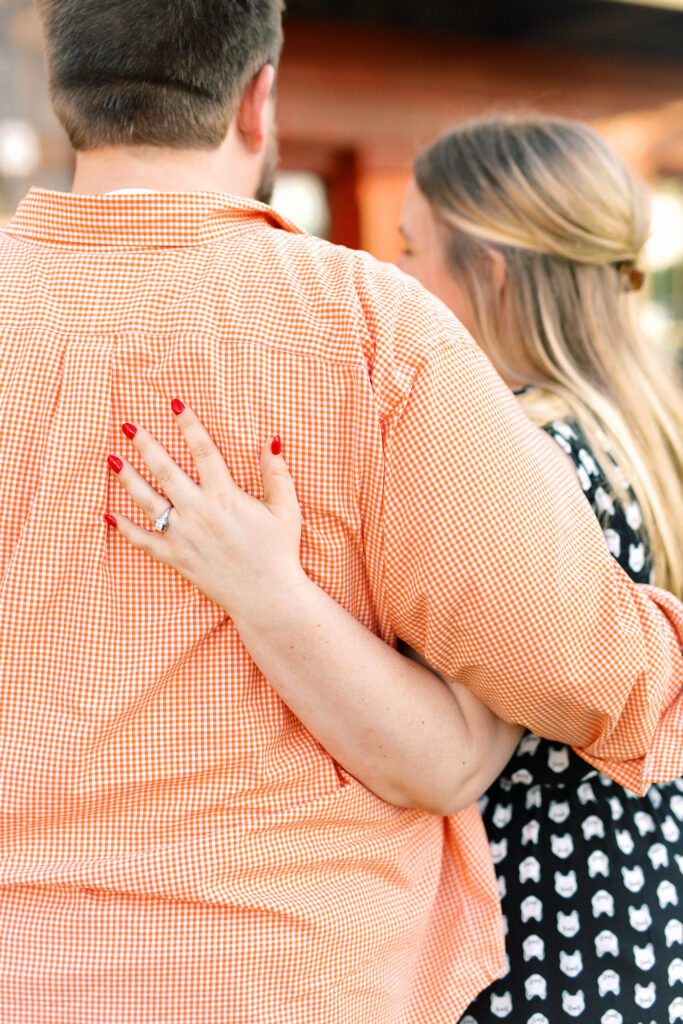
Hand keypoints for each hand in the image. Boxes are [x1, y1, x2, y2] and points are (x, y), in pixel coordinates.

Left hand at [105, 401, 304, 618]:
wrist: (267, 597)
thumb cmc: (278, 551)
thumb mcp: (285, 510)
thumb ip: (276, 474)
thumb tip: (271, 439)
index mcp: (225, 497)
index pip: (203, 451)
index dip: (189, 425)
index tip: (175, 404)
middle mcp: (200, 512)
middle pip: (166, 471)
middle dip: (146, 446)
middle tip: (129, 427)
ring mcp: (184, 536)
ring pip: (148, 501)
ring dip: (128, 479)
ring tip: (112, 460)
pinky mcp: (176, 557)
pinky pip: (144, 541)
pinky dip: (125, 529)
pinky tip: (110, 516)